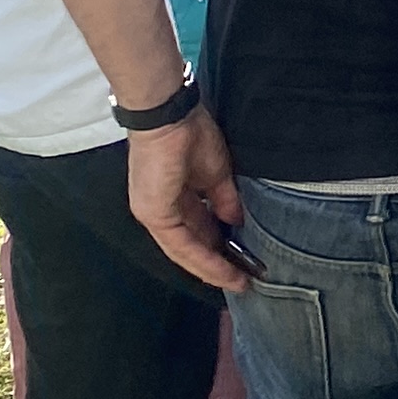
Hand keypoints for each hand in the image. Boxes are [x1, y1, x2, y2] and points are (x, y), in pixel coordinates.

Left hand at [129, 113, 250, 292]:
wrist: (170, 115)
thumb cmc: (191, 133)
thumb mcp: (217, 173)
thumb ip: (224, 200)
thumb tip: (236, 222)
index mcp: (173, 197)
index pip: (195, 231)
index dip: (218, 248)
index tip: (243, 263)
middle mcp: (159, 211)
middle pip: (189, 247)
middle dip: (217, 265)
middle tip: (244, 280)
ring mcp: (153, 214)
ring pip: (184, 252)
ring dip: (213, 269)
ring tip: (238, 282)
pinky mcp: (154, 214)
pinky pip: (181, 245)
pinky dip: (204, 260)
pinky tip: (224, 270)